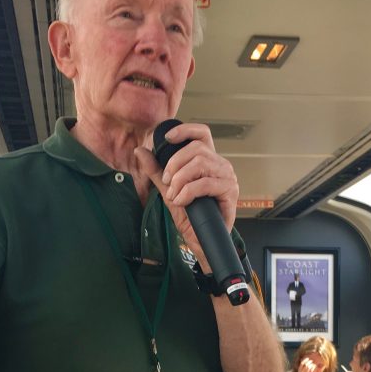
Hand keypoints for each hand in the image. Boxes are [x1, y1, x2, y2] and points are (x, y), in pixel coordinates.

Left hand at [134, 123, 238, 267]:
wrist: (201, 241)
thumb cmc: (190, 217)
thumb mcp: (168, 190)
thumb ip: (156, 171)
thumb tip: (140, 151)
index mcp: (208, 161)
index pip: (202, 134)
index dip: (185, 130)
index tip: (167, 138)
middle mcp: (220, 166)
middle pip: (196, 148)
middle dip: (175, 164)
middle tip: (167, 182)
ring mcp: (228, 178)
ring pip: (200, 163)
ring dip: (180, 179)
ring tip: (174, 195)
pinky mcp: (230, 192)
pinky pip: (206, 183)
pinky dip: (188, 192)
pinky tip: (181, 202)